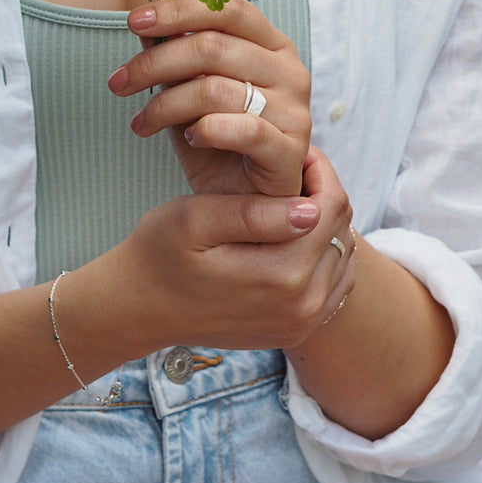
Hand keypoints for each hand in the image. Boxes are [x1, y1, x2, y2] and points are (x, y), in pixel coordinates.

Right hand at [97, 147, 354, 355]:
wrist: (139, 308)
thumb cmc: (159, 255)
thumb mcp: (194, 220)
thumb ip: (252, 213)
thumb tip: (309, 209)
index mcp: (281, 277)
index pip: (331, 207)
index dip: (318, 170)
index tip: (291, 153)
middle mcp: (302, 307)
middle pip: (341, 230)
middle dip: (322, 192)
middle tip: (287, 171)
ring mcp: (301, 323)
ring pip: (342, 255)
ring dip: (324, 223)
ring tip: (286, 202)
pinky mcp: (295, 329)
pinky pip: (334, 283)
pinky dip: (322, 253)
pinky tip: (289, 235)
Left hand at [107, 0, 311, 197]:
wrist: (245, 204)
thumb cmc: (218, 141)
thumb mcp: (188, 91)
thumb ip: (173, 55)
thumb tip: (143, 24)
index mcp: (271, 43)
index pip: (226, 8)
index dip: (177, 10)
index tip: (132, 21)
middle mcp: (289, 70)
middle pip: (211, 46)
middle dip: (154, 63)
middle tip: (118, 83)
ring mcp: (295, 110)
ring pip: (215, 88)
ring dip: (165, 105)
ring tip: (141, 122)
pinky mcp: (290, 151)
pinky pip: (243, 129)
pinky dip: (206, 130)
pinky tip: (188, 138)